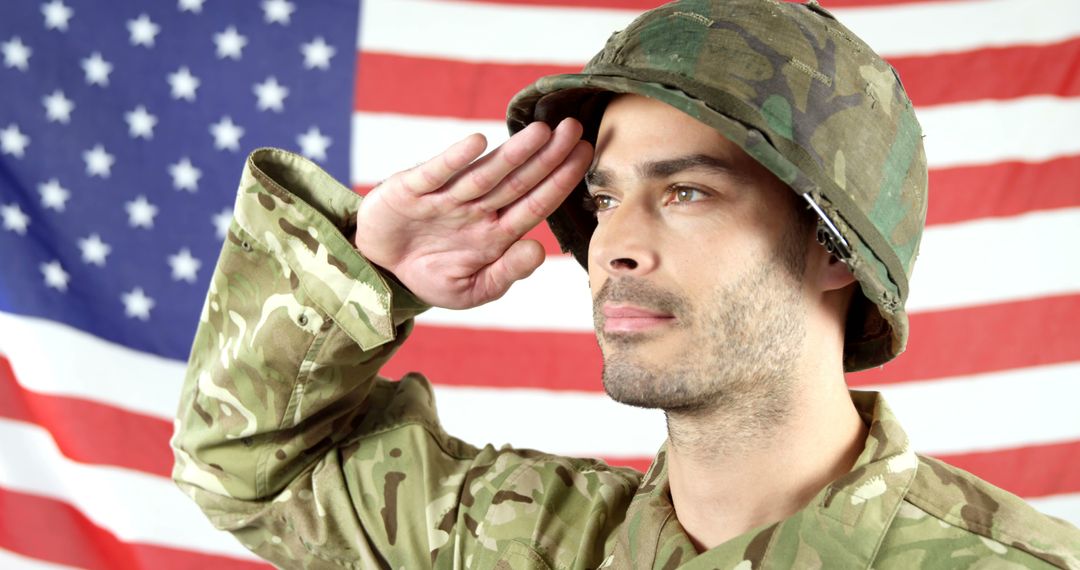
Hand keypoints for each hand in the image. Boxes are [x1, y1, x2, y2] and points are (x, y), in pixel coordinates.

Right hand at [355, 118, 591, 309]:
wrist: (379, 272)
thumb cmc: (432, 276)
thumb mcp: (471, 290)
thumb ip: (505, 274)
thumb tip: (537, 251)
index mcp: (495, 232)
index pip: (535, 203)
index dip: (561, 180)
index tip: (585, 156)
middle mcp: (476, 209)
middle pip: (518, 180)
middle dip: (548, 155)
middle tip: (575, 129)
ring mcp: (445, 197)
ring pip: (485, 173)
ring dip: (513, 153)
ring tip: (541, 131)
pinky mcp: (411, 190)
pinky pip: (436, 173)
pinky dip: (455, 159)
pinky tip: (478, 143)